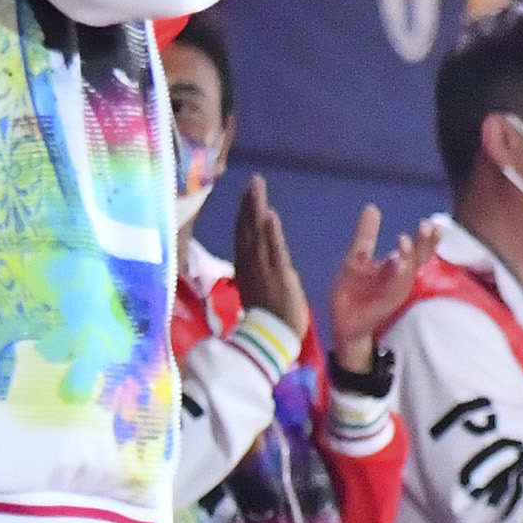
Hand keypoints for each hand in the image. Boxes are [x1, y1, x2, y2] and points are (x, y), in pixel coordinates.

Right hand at [231, 176, 310, 339]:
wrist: (271, 342)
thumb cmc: (267, 321)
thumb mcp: (255, 292)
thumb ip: (251, 274)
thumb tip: (247, 263)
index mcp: (246, 269)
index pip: (243, 236)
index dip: (244, 214)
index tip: (246, 193)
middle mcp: (250, 265)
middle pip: (247, 230)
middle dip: (248, 205)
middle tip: (253, 181)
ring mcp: (263, 269)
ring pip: (257, 234)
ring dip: (256, 210)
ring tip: (257, 187)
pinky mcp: (278, 275)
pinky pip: (274, 251)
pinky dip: (271, 233)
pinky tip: (270, 215)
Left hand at [330, 205, 428, 373]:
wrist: (343, 321)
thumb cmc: (355, 290)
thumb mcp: (358, 258)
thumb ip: (367, 235)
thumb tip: (372, 207)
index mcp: (399, 267)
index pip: (420, 250)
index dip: (429, 238)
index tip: (434, 223)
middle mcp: (401, 280)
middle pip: (419, 260)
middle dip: (424, 244)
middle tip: (425, 226)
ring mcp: (392, 293)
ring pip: (406, 275)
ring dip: (408, 258)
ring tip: (406, 241)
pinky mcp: (380, 307)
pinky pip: (390, 291)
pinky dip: (395, 278)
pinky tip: (396, 263)